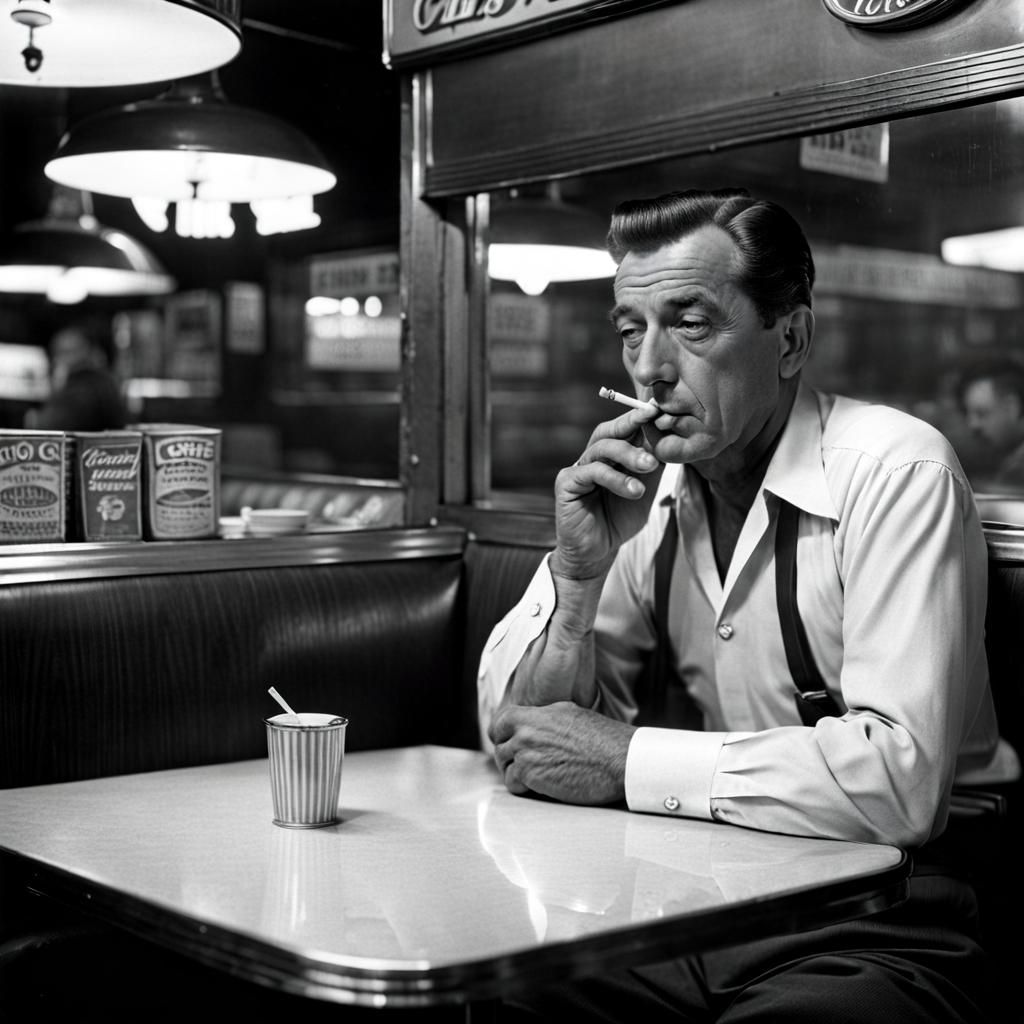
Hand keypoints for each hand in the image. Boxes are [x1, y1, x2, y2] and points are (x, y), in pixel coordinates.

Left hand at [489, 702, 635, 804]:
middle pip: (499, 745)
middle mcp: (526, 731)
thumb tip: (535, 719)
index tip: (507, 742)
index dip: (501, 733)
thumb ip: (546, 716)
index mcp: (536, 714)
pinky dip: (523, 787)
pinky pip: (512, 783)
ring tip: (535, 776)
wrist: (619, 759)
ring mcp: (526, 753)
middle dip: (508, 755)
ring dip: (516, 772)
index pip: (500, 721)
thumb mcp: (571, 713)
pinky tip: (540, 786)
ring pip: (504, 765)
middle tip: (522, 763)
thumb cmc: (603, 738)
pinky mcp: (531, 775)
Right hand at [553, 404, 663, 578]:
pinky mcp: (566, 483)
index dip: (639, 418)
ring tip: (650, 467)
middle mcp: (591, 458)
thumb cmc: (619, 520)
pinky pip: (590, 472)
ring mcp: (577, 468)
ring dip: (629, 454)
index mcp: (608, 457)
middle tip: (653, 420)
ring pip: (601, 449)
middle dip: (631, 423)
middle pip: (608, 431)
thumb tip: (669, 439)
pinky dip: (615, 478)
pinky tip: (633, 491)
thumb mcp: (643, 489)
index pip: (623, 430)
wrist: (597, 553)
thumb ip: (652, 466)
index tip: (660, 410)